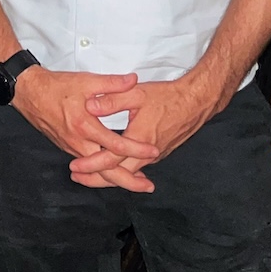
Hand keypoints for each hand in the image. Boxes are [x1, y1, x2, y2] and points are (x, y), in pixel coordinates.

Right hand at [12, 66, 158, 192]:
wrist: (29, 92)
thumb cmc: (57, 86)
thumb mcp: (86, 81)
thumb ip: (111, 83)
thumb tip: (134, 80)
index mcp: (85, 126)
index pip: (116, 145)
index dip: (137, 149)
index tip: (154, 151)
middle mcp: (78, 143)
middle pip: (106, 171)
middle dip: (129, 181)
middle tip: (149, 187)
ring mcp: (72, 148)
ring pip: (97, 171)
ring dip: (117, 178)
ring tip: (136, 182)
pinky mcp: (67, 148)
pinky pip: (89, 165)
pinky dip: (103, 172)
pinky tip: (113, 170)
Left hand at [72, 72, 223, 183]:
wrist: (195, 103)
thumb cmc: (167, 97)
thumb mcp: (136, 93)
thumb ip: (111, 99)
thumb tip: (89, 105)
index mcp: (138, 139)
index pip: (110, 159)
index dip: (91, 164)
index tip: (75, 167)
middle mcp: (147, 154)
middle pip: (118, 175)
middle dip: (96, 179)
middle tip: (77, 178)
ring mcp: (154, 156)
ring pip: (128, 173)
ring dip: (109, 176)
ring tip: (90, 176)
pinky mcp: (159, 153)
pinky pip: (137, 168)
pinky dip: (122, 171)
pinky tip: (114, 169)